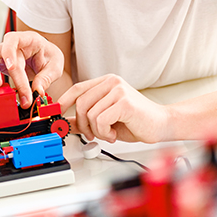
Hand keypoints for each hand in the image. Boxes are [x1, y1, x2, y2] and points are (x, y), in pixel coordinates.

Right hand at [0, 31, 63, 107]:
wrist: (44, 58)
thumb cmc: (48, 57)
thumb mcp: (55, 66)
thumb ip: (46, 78)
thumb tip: (36, 91)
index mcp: (28, 39)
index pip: (14, 40)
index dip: (9, 52)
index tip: (11, 67)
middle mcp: (12, 44)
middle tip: (0, 86)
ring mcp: (2, 52)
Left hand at [58, 75, 172, 143]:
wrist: (161, 125)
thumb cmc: (135, 121)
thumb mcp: (104, 120)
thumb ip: (85, 119)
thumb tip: (65, 123)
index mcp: (105, 83)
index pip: (77, 89)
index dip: (63, 102)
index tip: (55, 114)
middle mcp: (111, 82)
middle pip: (80, 103)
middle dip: (82, 124)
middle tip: (92, 134)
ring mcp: (118, 90)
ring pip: (90, 114)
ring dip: (96, 131)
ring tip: (109, 133)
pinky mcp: (124, 102)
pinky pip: (101, 120)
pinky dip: (104, 133)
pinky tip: (115, 134)